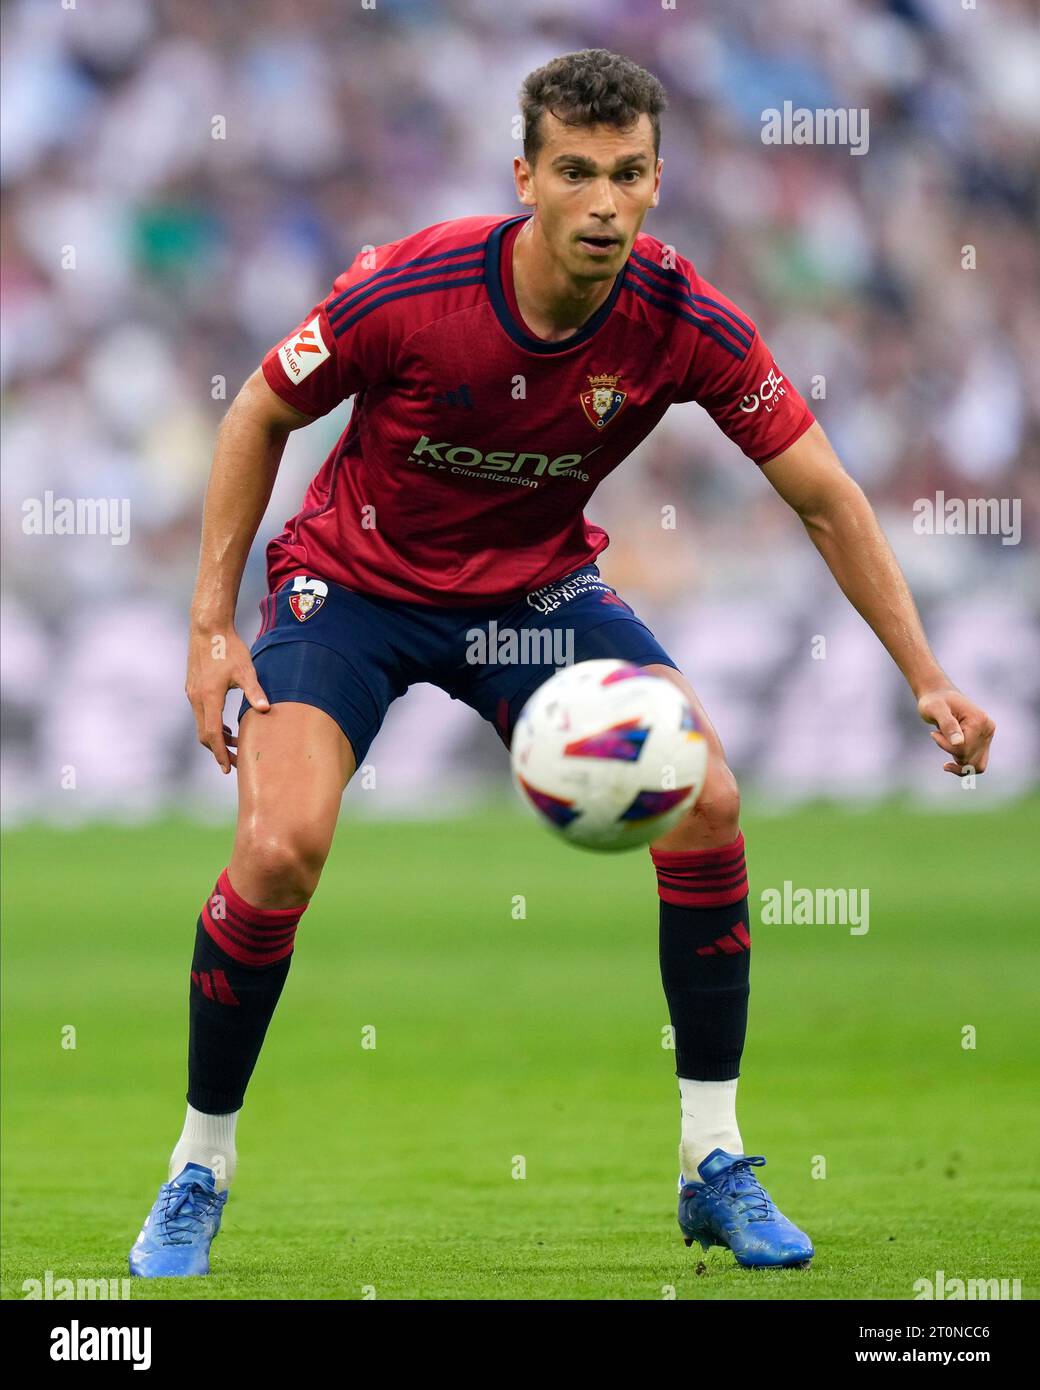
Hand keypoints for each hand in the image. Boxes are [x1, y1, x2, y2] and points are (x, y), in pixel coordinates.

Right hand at [185, 624, 268, 772]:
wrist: (208, 628)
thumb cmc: (229, 648)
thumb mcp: (245, 670)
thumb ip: (255, 691)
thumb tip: (266, 710)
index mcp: (209, 697)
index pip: (212, 733)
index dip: (220, 753)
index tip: (228, 768)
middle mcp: (196, 698)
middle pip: (205, 734)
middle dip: (219, 751)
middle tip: (235, 764)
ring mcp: (192, 694)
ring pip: (202, 725)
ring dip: (216, 738)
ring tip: (236, 746)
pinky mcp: (193, 688)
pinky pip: (201, 715)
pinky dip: (212, 725)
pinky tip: (226, 727)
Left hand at [916, 687, 994, 776]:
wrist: (939, 696)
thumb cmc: (934, 701)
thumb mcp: (935, 709)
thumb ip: (947, 725)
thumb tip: (959, 743)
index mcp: (979, 720)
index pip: (964, 748)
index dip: (945, 746)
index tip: (933, 734)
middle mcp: (988, 729)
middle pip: (970, 759)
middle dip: (951, 752)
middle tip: (939, 735)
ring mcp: (988, 736)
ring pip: (976, 766)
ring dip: (957, 761)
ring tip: (945, 743)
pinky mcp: (984, 741)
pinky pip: (977, 764)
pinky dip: (964, 766)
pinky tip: (950, 764)